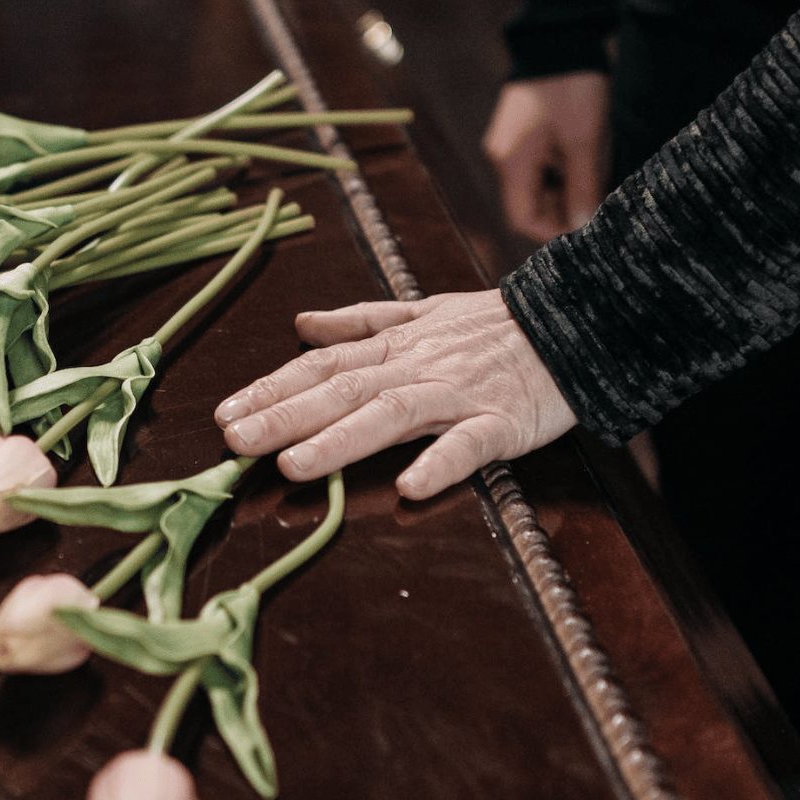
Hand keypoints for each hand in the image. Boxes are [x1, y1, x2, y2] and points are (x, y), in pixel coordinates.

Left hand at [214, 291, 575, 499]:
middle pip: (341, 390)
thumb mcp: (423, 312)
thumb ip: (361, 323)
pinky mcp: (502, 423)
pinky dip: (440, 463)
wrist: (575, 321)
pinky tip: (411, 487)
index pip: (321, 366)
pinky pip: (468, 445)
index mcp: (395, 347)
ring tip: (294, 466)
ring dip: (340, 441)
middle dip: (284, 415)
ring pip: (391, 415)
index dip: (272, 388)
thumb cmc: (495, 326)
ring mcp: (458, 395)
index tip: (225, 412)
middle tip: (234, 441)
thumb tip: (301, 324)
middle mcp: (416, 368)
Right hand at [483, 72, 609, 240]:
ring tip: (597, 176)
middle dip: (564, 208)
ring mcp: (513, 143)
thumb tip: (582, 226)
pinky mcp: (524, 131)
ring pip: (539, 184)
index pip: (523, 218)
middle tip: (598, 202)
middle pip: (530, 202)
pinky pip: (542, 164)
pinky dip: (564, 170)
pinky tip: (587, 158)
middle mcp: (504, 156)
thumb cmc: (571, 87)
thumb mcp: (583, 141)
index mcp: (511, 162)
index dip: (553, 231)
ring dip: (567, 188)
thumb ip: (583, 187)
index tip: (586, 228)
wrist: (561, 35)